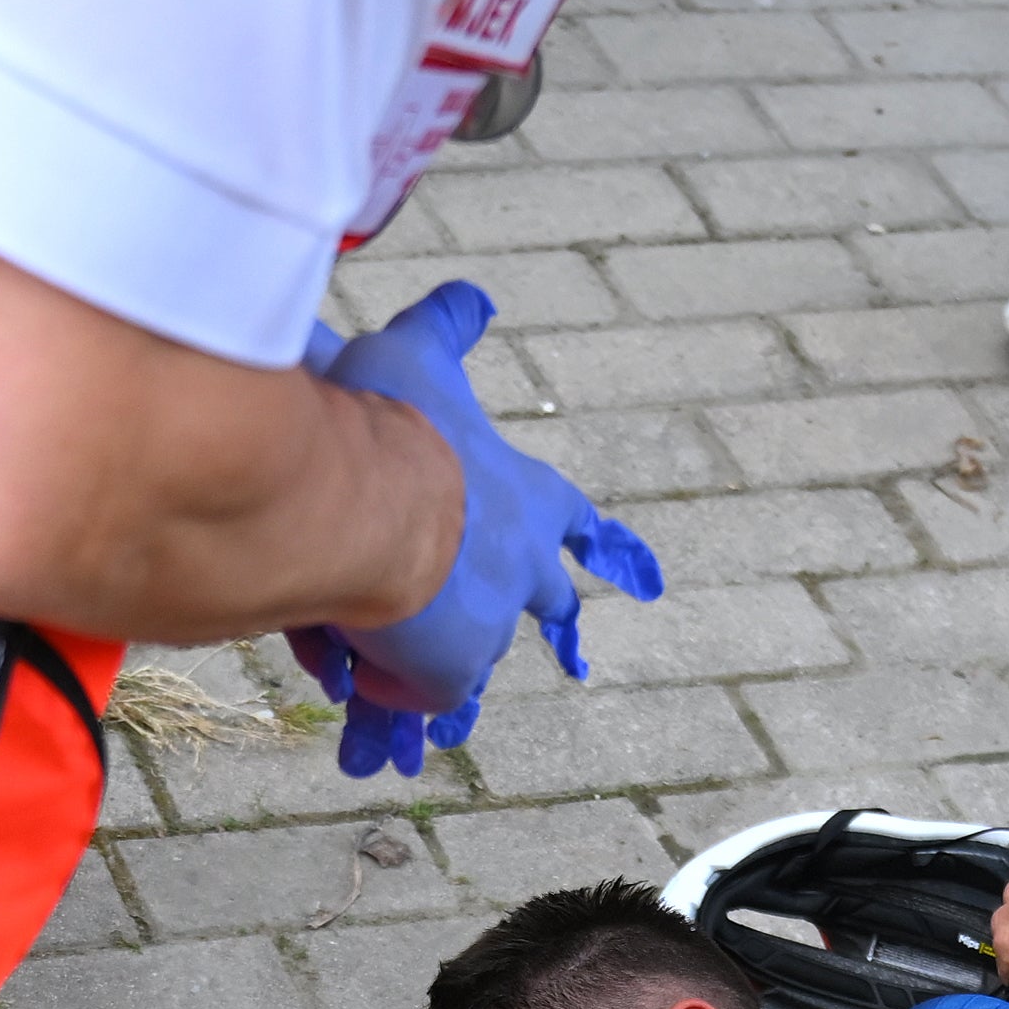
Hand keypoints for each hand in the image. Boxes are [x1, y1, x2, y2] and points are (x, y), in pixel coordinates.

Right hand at [284, 286, 664, 780]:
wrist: (370, 505)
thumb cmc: (396, 425)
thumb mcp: (418, 354)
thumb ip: (448, 326)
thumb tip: (476, 292)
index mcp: (528, 499)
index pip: (579, 521)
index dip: (602, 543)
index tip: (642, 574)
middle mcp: (520, 571)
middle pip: (549, 603)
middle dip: (555, 619)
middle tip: (571, 649)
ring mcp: (485, 629)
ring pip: (469, 659)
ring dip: (441, 673)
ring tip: (422, 696)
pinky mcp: (442, 676)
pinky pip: (413, 697)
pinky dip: (388, 701)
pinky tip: (366, 716)